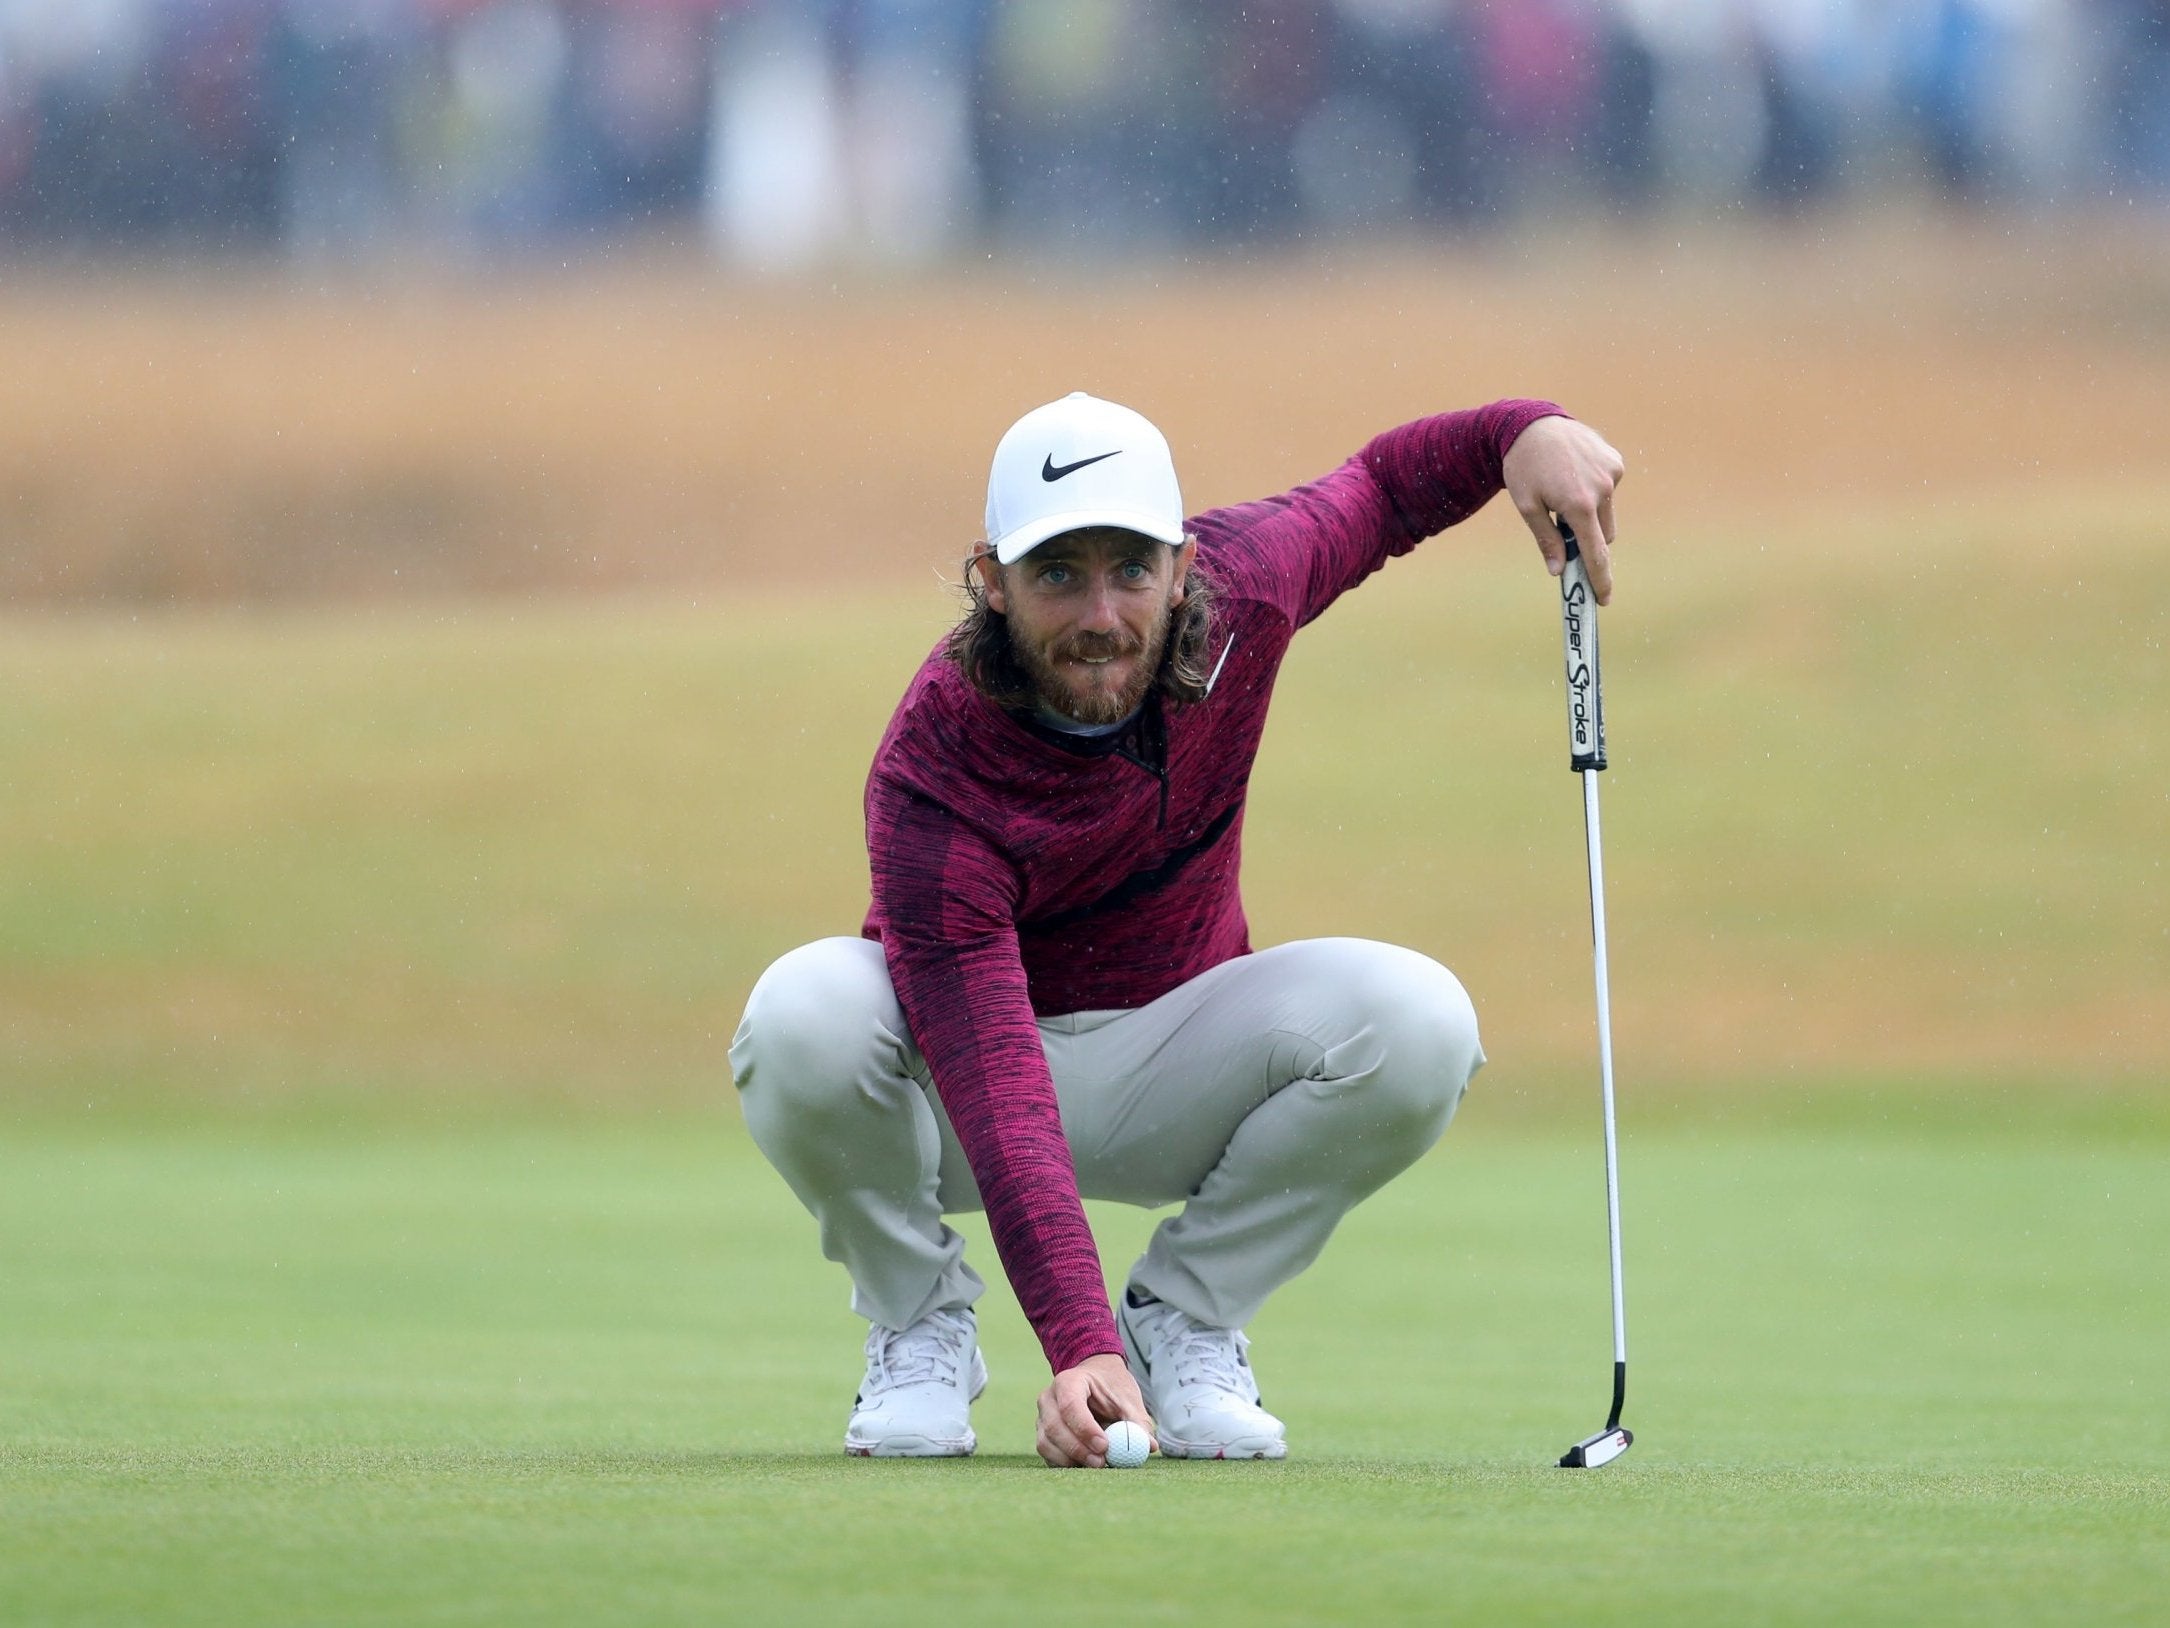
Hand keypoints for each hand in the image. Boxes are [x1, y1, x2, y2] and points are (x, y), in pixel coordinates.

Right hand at [1036, 1352, 1154, 1467]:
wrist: (1095, 1378)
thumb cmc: (1112, 1387)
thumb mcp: (1127, 1399)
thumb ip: (1137, 1422)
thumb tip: (1149, 1446)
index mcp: (1069, 1381)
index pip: (1070, 1405)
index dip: (1085, 1428)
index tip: (1104, 1446)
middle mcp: (1049, 1397)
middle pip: (1055, 1427)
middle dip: (1078, 1449)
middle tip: (1102, 1462)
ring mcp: (1042, 1416)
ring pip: (1046, 1443)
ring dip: (1070, 1459)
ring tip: (1097, 1464)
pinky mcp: (1043, 1433)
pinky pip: (1047, 1453)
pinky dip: (1064, 1463)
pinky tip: (1084, 1464)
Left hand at [1502, 414, 1626, 604]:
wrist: (1532, 425)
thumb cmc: (1524, 468)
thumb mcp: (1527, 507)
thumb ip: (1546, 539)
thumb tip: (1559, 571)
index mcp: (1578, 505)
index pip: (1596, 552)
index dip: (1600, 578)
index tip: (1604, 598)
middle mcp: (1601, 489)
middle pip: (1603, 534)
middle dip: (1588, 538)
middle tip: (1564, 529)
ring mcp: (1611, 473)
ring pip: (1607, 512)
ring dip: (1591, 512)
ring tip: (1563, 490)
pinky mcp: (1615, 461)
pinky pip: (1608, 488)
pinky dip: (1595, 490)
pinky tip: (1573, 473)